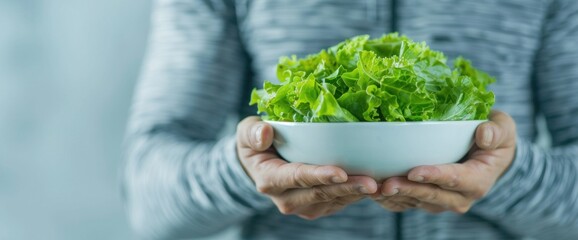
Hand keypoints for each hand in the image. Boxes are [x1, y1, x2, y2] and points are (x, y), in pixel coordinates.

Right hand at [236, 116, 377, 218]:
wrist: (258, 165)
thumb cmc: (255, 143)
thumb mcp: (247, 132)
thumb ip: (253, 132)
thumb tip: (265, 133)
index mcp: (269, 179)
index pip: (297, 177)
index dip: (319, 175)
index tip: (341, 171)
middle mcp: (286, 199)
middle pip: (321, 193)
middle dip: (347, 188)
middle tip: (372, 182)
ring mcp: (303, 206)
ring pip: (334, 200)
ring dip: (356, 193)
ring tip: (381, 184)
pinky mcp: (317, 207)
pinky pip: (339, 202)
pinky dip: (356, 194)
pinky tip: (375, 184)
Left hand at [372, 111, 516, 213]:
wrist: (488, 157)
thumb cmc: (494, 139)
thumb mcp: (504, 129)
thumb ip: (496, 131)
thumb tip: (483, 135)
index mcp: (477, 180)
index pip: (455, 179)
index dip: (435, 176)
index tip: (414, 171)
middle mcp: (458, 197)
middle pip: (430, 195)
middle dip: (408, 190)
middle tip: (385, 184)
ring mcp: (440, 202)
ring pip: (414, 202)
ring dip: (393, 197)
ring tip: (372, 188)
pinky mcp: (425, 201)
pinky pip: (404, 204)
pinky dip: (388, 199)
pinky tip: (370, 191)